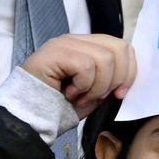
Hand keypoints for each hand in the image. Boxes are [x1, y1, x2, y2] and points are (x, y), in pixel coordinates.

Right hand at [20, 34, 136, 118]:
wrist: (28, 118)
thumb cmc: (59, 107)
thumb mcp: (94, 94)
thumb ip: (111, 82)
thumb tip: (127, 81)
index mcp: (87, 47)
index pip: (123, 47)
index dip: (129, 71)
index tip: (120, 94)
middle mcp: (76, 40)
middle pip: (119, 48)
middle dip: (117, 78)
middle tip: (99, 97)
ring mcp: (64, 43)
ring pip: (105, 58)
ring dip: (97, 86)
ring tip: (80, 97)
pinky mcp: (55, 51)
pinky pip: (86, 66)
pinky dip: (84, 86)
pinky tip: (69, 93)